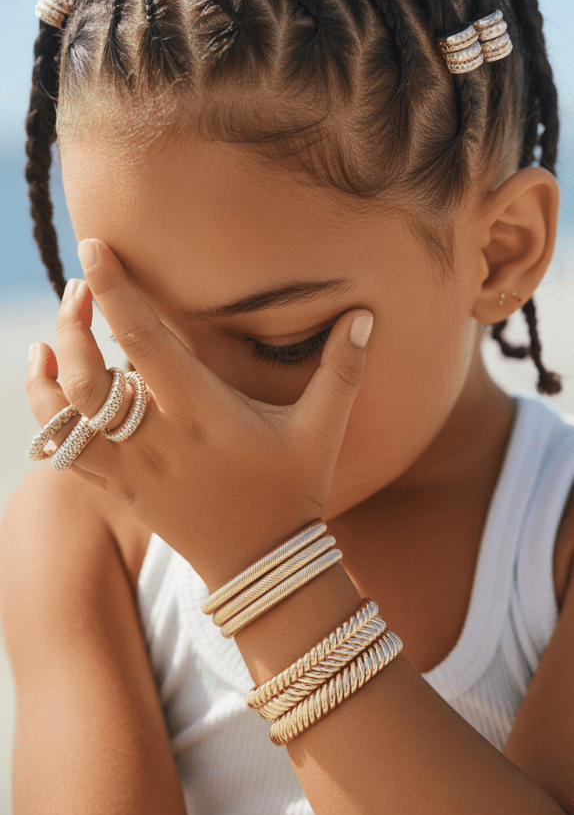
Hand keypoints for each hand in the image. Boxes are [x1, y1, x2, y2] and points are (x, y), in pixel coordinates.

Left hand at [26, 239, 373, 591]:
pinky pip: (63, 450)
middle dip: (76, 323)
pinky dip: (43, 411)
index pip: (146, 342)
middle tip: (79, 282)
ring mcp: (133, 468)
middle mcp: (158, 439)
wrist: (265, 567)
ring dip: (52, 367)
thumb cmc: (294, 491)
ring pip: (66, 416)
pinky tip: (42, 374)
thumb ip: (343, 370)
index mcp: (203, 413)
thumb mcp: (324, 430)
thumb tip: (366, 315)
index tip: (94, 246)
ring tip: (54, 330)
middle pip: (90, 377)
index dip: (116, 292)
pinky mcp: (120, 488)